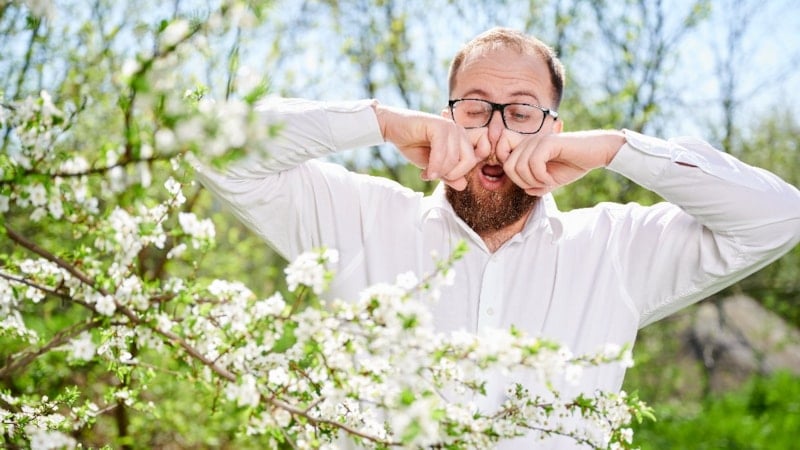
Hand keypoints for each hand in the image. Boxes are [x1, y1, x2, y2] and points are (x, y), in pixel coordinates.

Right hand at [375, 104, 488, 189]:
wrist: (392, 129)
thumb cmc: (413, 145)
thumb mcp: (434, 166)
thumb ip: (449, 175)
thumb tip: (463, 185)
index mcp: (461, 138)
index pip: (480, 155)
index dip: (465, 170)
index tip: (446, 176)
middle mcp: (459, 130)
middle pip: (469, 161)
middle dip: (452, 174)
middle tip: (435, 176)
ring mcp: (450, 126)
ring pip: (455, 159)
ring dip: (439, 172)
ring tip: (427, 173)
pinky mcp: (438, 125)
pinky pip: (442, 152)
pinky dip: (434, 166)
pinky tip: (425, 172)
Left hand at [495, 130, 625, 195]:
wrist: (596, 153)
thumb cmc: (573, 165)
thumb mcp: (550, 180)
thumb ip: (536, 185)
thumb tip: (526, 190)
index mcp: (526, 148)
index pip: (503, 160)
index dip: (512, 175)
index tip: (530, 183)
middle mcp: (529, 142)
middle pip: (508, 167)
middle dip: (522, 182)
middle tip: (540, 185)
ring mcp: (537, 140)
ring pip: (519, 167)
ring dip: (533, 181)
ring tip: (548, 181)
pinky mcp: (548, 141)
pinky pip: (533, 163)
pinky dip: (541, 177)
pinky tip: (551, 179)